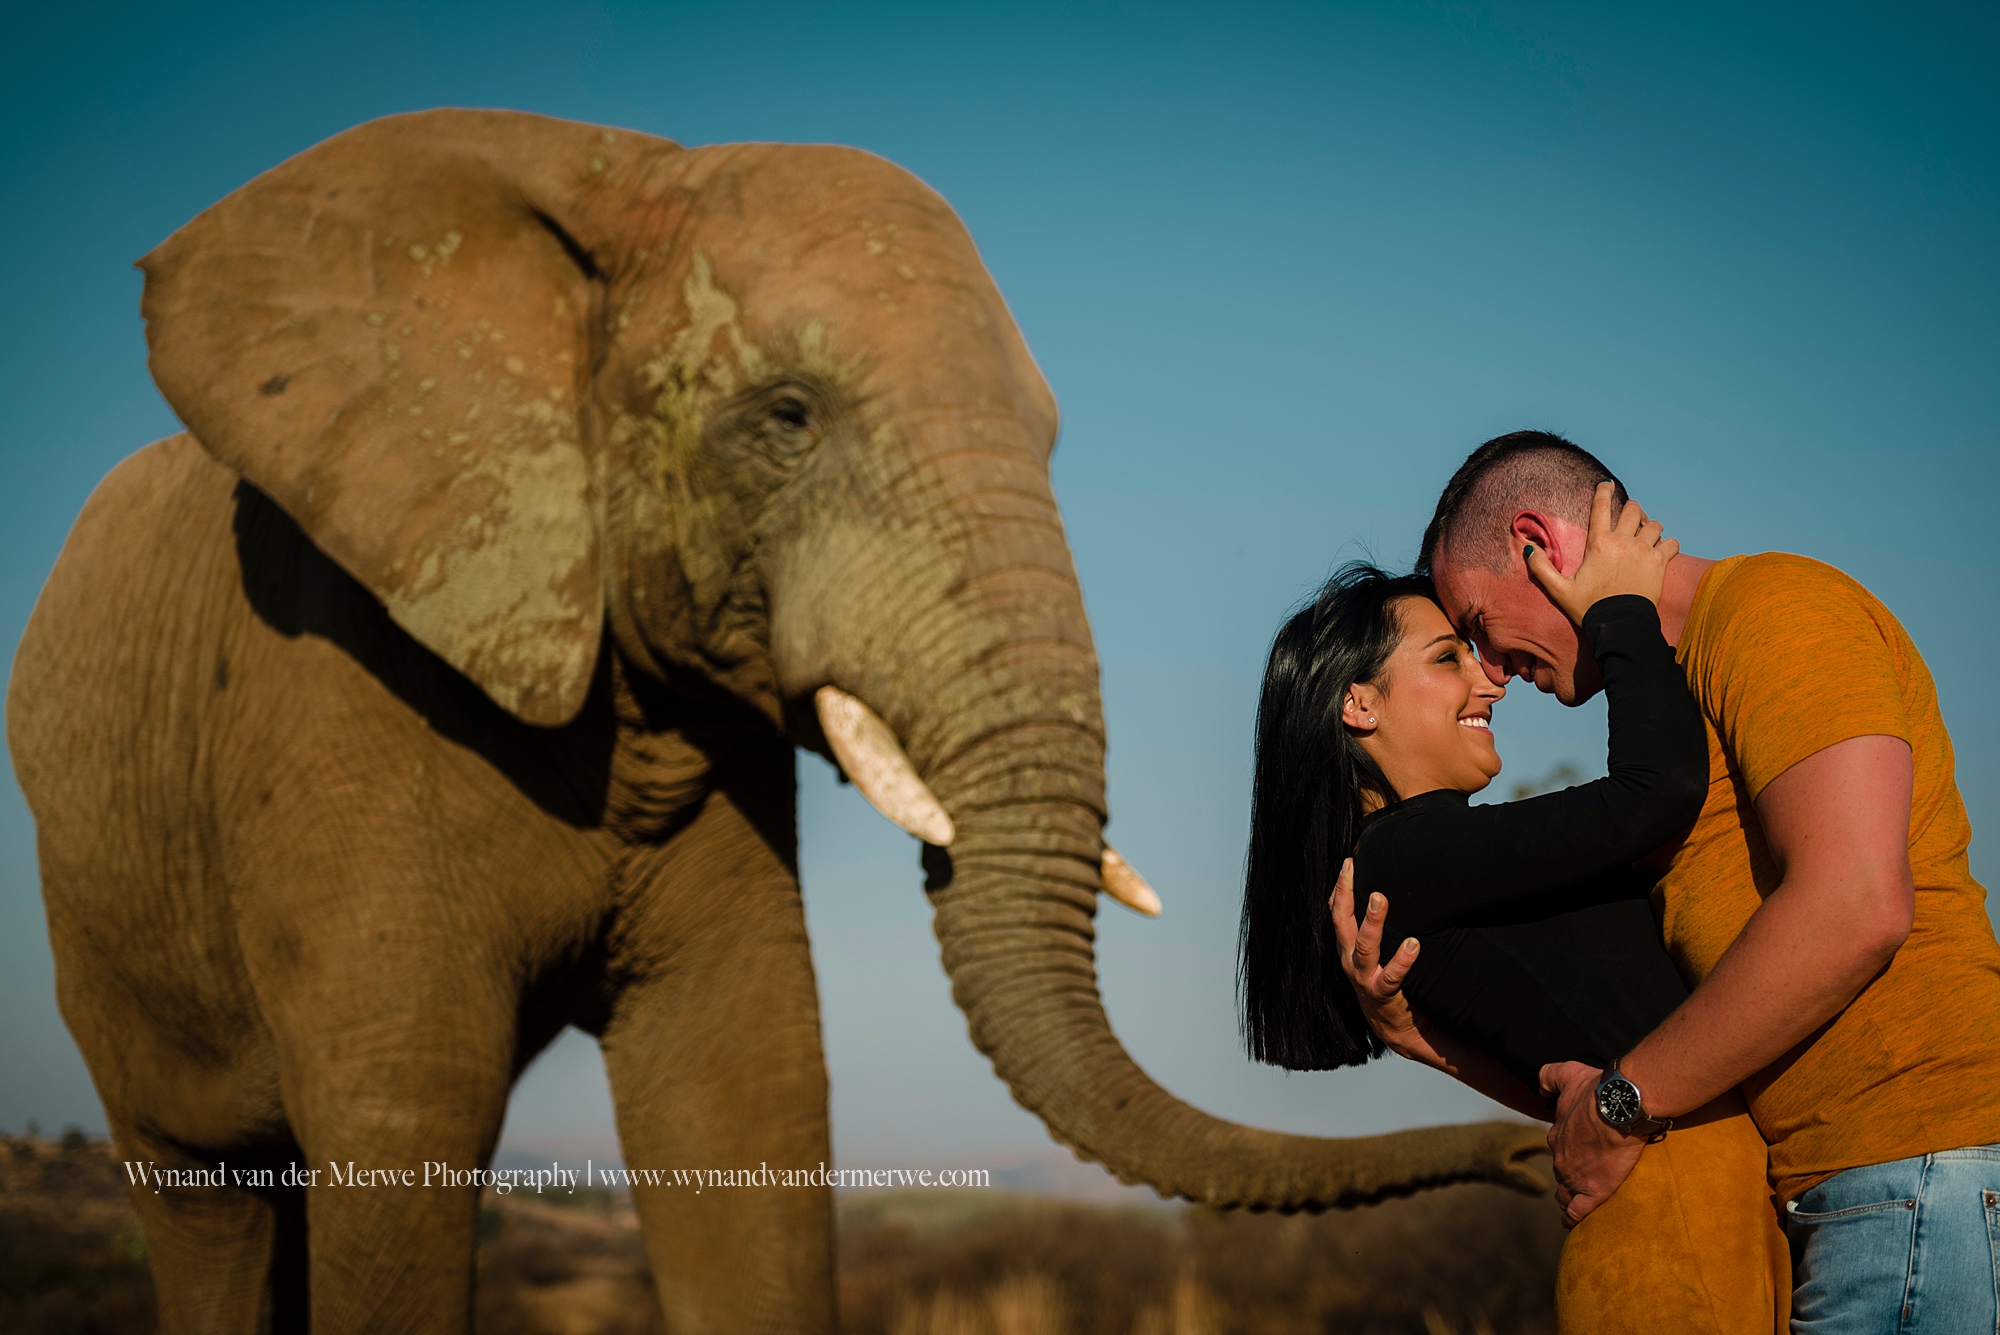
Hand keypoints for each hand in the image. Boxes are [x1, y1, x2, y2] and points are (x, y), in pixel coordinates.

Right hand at [1328, 858, 1434, 1064]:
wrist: (1396, 1028)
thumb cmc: (1386, 983)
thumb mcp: (1371, 956)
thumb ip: (1370, 930)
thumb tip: (1379, 894)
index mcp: (1347, 949)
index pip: (1337, 914)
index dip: (1339, 888)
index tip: (1348, 863)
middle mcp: (1350, 961)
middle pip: (1341, 924)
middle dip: (1345, 895)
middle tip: (1351, 870)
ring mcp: (1364, 978)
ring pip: (1364, 947)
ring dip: (1372, 923)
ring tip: (1379, 900)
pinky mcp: (1383, 994)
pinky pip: (1391, 976)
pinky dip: (1402, 960)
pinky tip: (1413, 945)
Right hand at [1525, 481, 1679, 627]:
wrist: (1619, 625)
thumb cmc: (1589, 608)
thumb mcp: (1559, 590)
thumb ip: (1541, 568)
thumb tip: (1526, 548)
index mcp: (1599, 543)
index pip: (1601, 507)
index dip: (1603, 491)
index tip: (1606, 483)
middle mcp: (1622, 541)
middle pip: (1633, 510)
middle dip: (1632, 509)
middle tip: (1631, 515)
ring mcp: (1643, 550)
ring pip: (1655, 525)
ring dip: (1651, 527)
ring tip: (1647, 533)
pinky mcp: (1660, 563)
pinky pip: (1672, 543)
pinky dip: (1669, 544)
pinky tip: (1664, 549)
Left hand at [1538, 1060, 1646, 1228]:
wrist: (1618, 1107)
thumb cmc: (1596, 1090)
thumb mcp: (1567, 1074)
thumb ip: (1549, 1077)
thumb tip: (1540, 1087)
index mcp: (1558, 1136)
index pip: (1558, 1149)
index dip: (1567, 1153)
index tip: (1576, 1155)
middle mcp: (1562, 1158)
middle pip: (1561, 1173)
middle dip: (1568, 1177)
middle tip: (1581, 1181)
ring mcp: (1575, 1177)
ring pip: (1566, 1195)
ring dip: (1569, 1199)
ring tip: (1575, 1204)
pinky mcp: (1593, 1191)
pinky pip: (1577, 1212)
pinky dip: (1573, 1219)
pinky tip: (1572, 1223)